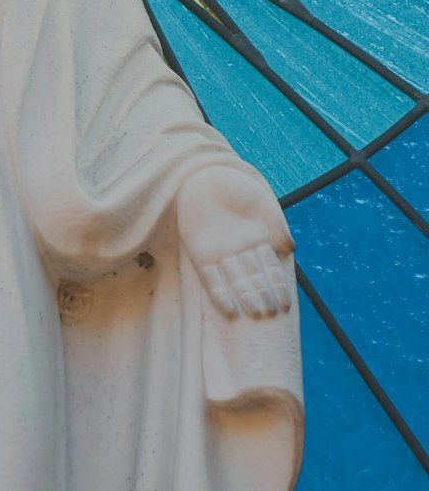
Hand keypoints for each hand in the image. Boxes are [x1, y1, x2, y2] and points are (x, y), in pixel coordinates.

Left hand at [177, 166, 293, 320]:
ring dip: (244, 299)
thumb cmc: (236, 187)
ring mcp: (220, 255)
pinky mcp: (201, 256)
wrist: (204, 176)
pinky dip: (220, 295)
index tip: (285, 305)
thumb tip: (290, 249)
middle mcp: (240, 252)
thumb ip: (276, 224)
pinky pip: (211, 280)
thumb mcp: (260, 203)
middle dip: (263, 296)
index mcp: (257, 241)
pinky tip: (229, 311)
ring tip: (256, 314)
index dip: (277, 287)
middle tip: (270, 314)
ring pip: (235, 282)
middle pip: (254, 279)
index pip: (270, 270)